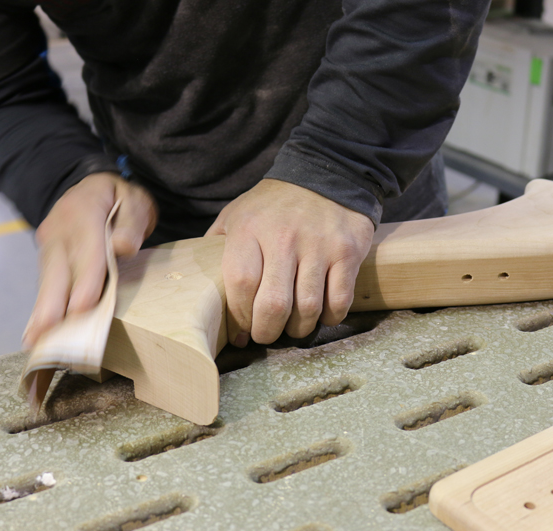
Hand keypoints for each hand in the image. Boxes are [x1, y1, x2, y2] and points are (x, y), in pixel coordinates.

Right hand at [22, 172, 157, 348]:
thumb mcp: (134, 202)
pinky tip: (37, 330)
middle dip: (52, 304)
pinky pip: (47, 281)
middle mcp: (61, 228)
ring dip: (42, 311)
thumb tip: (124, 247)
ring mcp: (50, 242)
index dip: (85, 281)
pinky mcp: (47, 255)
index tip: (81, 307)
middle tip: (45, 334)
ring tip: (36, 340)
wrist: (92, 187)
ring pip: (48, 279)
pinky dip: (43, 306)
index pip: (87, 250)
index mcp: (85, 211)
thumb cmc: (119, 199)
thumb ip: (130, 223)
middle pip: (57, 269)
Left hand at [207, 179, 373, 346]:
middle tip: (267, 334)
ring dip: (299, 328)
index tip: (243, 327)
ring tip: (294, 327)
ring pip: (308, 308)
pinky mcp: (347, 252)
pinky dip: (330, 317)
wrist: (326, 174)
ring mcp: (319, 245)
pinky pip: (339, 300)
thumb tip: (205, 295)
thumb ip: (217, 247)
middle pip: (273, 304)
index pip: (241, 284)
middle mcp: (284, 237)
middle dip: (267, 331)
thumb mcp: (236, 214)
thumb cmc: (274, 205)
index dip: (240, 315)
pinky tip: (321, 314)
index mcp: (249, 229)